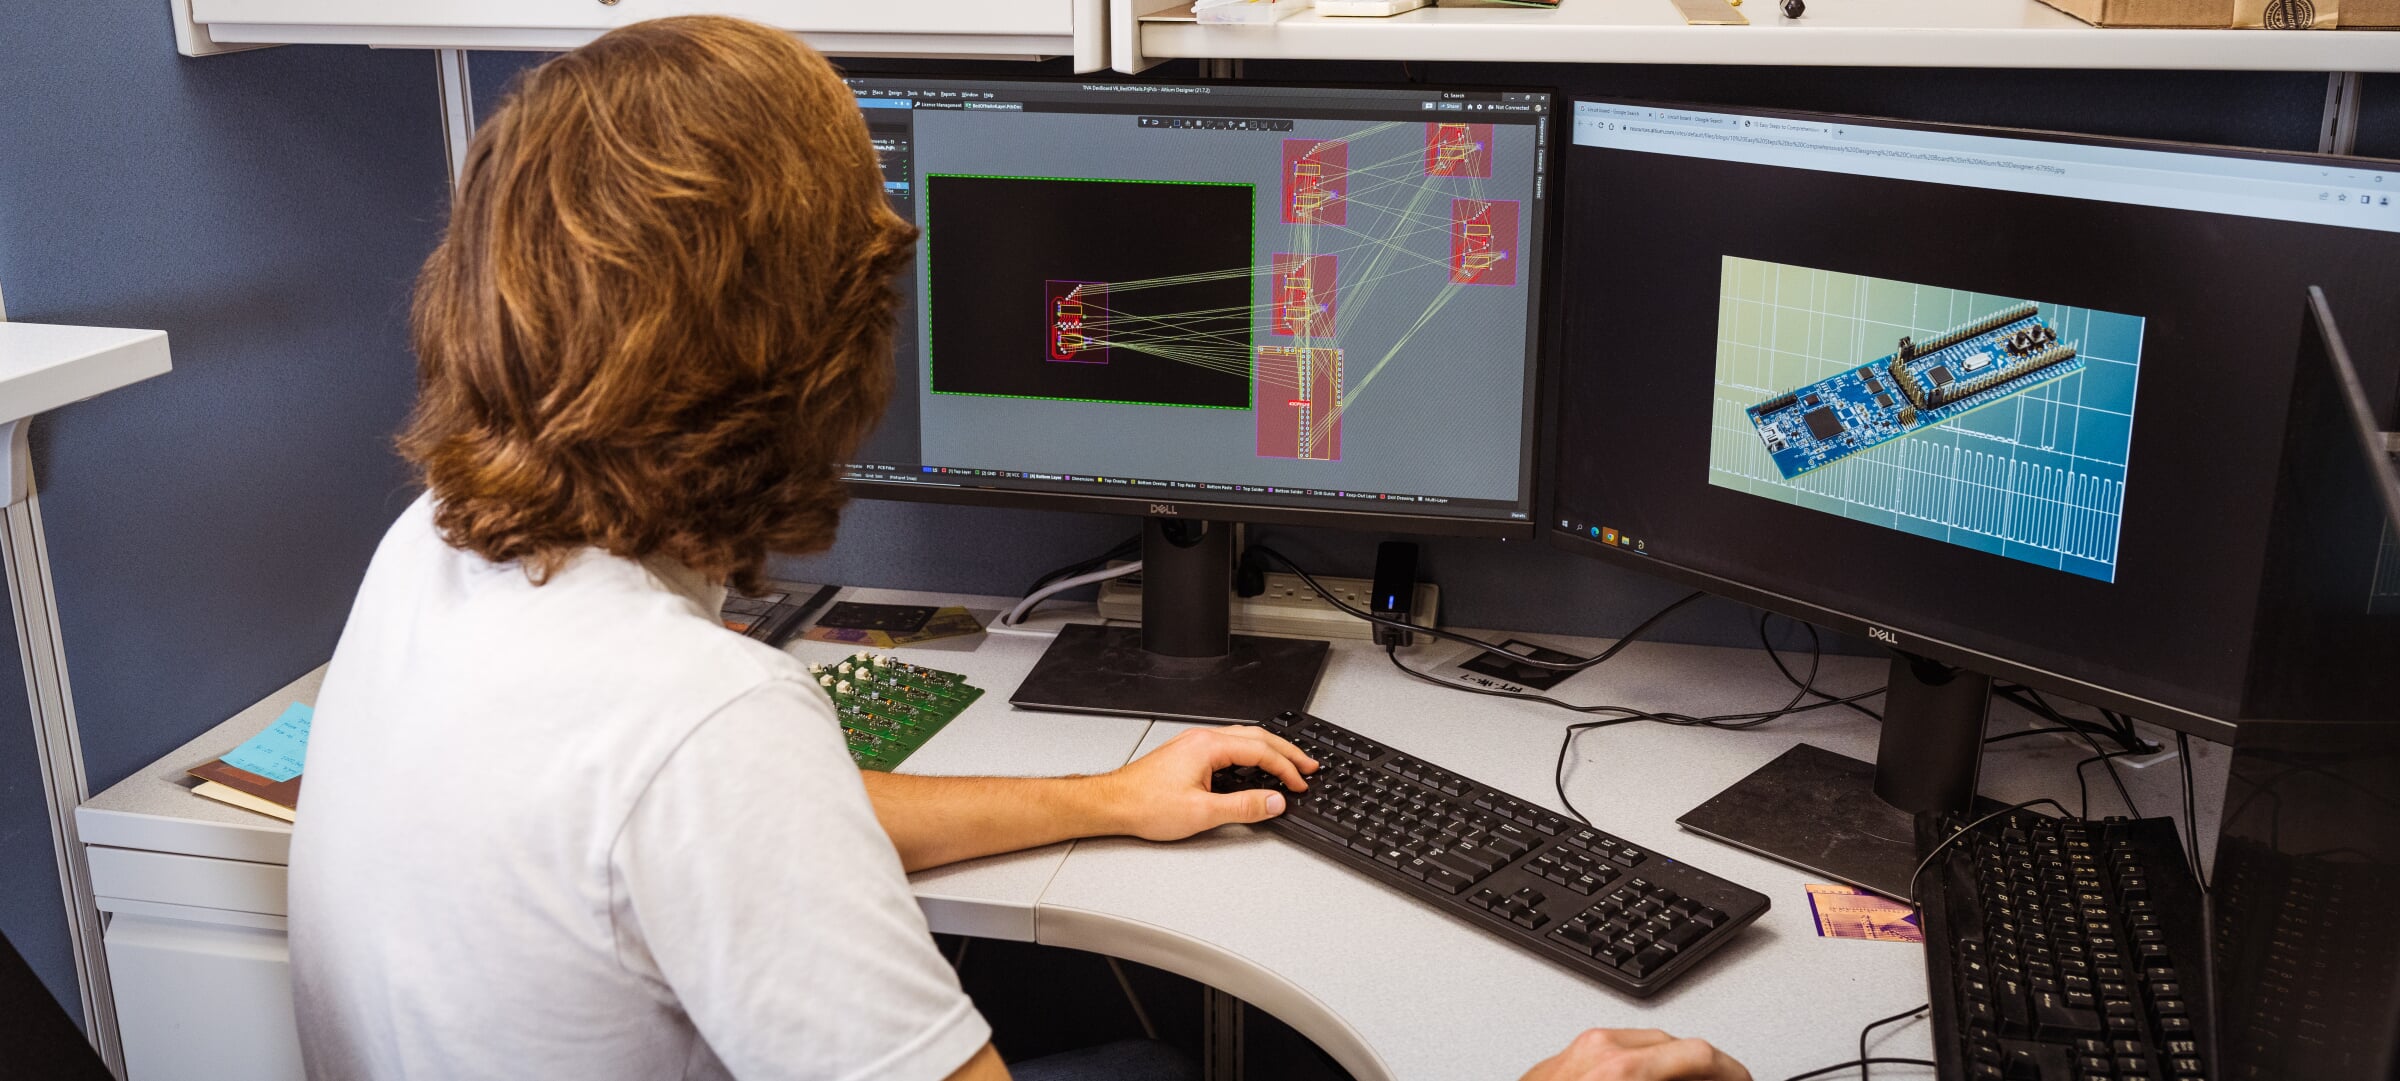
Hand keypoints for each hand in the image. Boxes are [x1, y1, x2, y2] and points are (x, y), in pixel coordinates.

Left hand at [1094, 725, 1317, 840]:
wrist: (1112, 804)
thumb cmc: (1145, 804)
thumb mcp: (1201, 812)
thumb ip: (1243, 806)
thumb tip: (1274, 801)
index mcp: (1208, 746)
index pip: (1260, 751)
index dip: (1286, 768)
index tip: (1301, 783)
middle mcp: (1202, 739)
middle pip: (1256, 737)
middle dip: (1286, 752)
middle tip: (1308, 766)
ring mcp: (1194, 744)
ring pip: (1243, 738)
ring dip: (1269, 751)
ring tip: (1288, 764)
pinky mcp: (1188, 754)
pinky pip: (1229, 745)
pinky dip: (1251, 754)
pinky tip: (1254, 765)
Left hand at [1519, 1029, 1751, 1080]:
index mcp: (1622, 1071)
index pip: (1699, 1055)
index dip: (1732, 1072)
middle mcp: (1601, 1050)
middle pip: (1677, 1045)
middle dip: (1705, 1070)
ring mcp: (1580, 1049)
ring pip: (1648, 1044)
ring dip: (1673, 1067)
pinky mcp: (1565, 1056)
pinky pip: (1617, 1050)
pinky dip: (1642, 1067)